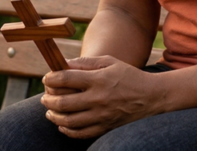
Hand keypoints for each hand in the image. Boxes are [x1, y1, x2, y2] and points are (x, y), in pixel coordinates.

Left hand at [40, 55, 164, 138]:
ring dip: (54, 116)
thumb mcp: (110, 62)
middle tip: (45, 97)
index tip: (47, 78)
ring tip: (50, 111)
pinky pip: (81, 133)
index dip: (51, 78)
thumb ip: (86, 62)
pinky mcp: (105, 128)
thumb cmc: (129, 76)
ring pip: (69, 121)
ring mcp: (102, 116)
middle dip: (48, 99)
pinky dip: (67, 130)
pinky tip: (63, 124)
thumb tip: (64, 64)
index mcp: (99, 79)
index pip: (66, 79)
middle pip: (63, 102)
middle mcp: (98, 99)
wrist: (152, 97)